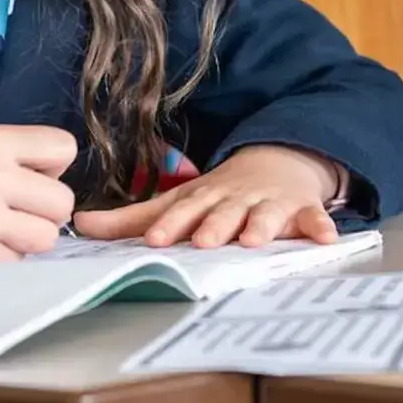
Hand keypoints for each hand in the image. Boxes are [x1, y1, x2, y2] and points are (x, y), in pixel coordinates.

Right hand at [0, 126, 76, 265]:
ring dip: (27, 239)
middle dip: (44, 210)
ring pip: (47, 237)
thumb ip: (21, 155)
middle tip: (13, 209)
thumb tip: (63, 180)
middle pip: (63, 201)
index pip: (64, 148)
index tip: (31, 176)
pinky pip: (19, 263)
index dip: (52, 166)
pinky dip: (4, 260)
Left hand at [74, 146, 340, 249]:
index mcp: (204, 198)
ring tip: (255, 240)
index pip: (183, 211)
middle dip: (214, 225)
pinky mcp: (302, 210)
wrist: (278, 162)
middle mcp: (235, 200)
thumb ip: (130, 219)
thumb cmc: (220, 194)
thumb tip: (78, 225)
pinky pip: (312, 218)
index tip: (155, 239)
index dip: (170, 225)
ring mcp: (270, 203)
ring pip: (265, 214)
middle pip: (223, 212)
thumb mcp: (178, 201)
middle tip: (204, 241)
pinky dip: (319, 226)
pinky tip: (324, 239)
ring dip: (261, 225)